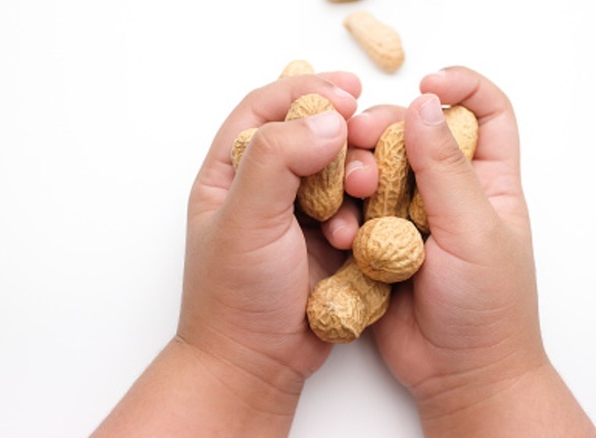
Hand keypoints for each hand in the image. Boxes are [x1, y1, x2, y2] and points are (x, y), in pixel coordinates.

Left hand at [95, 71, 369, 435]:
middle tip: (366, 137)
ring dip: (356, 174)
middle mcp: (263, 186)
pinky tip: (355, 233)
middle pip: (307, 134)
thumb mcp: (246, 220)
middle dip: (340, 133)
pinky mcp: (326, 240)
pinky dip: (361, 212)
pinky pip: (353, 209)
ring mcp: (296, 214)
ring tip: (363, 189)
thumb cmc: (235, 296)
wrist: (255, 364)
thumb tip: (327, 121)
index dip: (305, 91)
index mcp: (229, 171)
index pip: (265, 108)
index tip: (346, 92)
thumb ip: (278, 161)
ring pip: (336, 172)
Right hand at [365, 67, 595, 435]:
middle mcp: (447, 193)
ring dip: (359, 172)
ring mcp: (410, 218)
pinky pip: (355, 211)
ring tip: (352, 194)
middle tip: (364, 137)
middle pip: (416, 133)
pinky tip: (340, 227)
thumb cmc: (489, 309)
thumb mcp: (474, 231)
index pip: (485, 112)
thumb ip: (446, 169)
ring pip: (378, 170)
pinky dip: (344, 212)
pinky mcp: (379, 244)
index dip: (460, 86)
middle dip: (387, 127)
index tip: (427, 82)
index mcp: (486, 181)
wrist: (460, 376)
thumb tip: (425, 104)